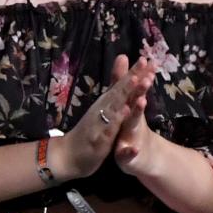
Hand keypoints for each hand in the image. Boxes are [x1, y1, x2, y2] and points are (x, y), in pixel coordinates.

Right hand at [49, 55, 153, 180]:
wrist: (67, 155)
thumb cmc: (88, 130)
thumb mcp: (102, 109)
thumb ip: (112, 91)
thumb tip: (119, 68)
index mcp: (105, 104)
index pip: (120, 85)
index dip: (134, 72)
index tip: (146, 58)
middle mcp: (102, 110)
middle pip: (118, 92)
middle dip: (131, 78)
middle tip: (143, 62)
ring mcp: (99, 124)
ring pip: (113, 109)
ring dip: (125, 96)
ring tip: (137, 84)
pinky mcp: (98, 141)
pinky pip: (108, 131)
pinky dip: (116, 122)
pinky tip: (125, 113)